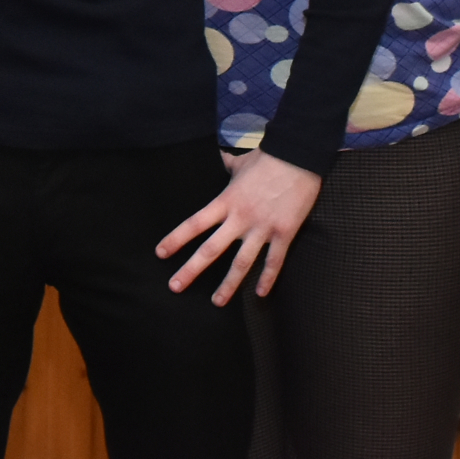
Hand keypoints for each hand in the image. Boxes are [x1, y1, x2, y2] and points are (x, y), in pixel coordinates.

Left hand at [157, 149, 323, 304]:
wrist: (298, 156)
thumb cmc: (268, 157)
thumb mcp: (241, 161)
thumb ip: (228, 164)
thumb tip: (221, 157)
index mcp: (226, 201)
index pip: (195, 224)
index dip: (176, 239)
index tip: (161, 253)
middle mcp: (240, 218)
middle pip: (211, 249)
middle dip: (191, 270)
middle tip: (175, 286)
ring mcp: (262, 227)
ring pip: (242, 263)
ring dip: (228, 284)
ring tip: (216, 302)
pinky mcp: (284, 232)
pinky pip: (275, 260)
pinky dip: (268, 278)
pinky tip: (261, 294)